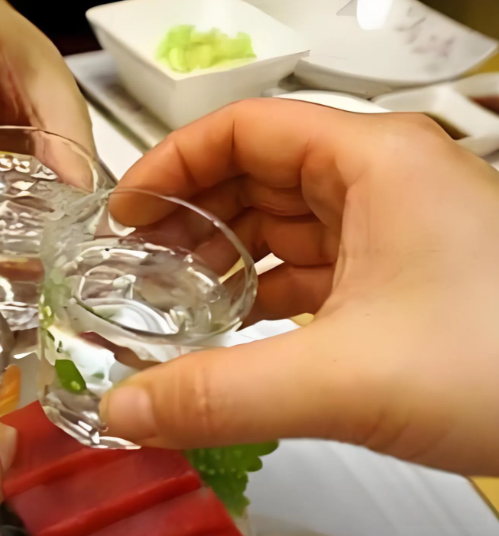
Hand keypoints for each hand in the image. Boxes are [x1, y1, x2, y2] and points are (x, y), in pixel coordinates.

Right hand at [100, 99, 498, 476]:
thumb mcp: (344, 376)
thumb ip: (220, 393)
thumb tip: (124, 409)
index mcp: (373, 160)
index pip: (244, 126)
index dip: (172, 162)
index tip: (124, 211)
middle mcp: (387, 178)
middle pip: (259, 169)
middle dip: (192, 211)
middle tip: (135, 259)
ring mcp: (403, 225)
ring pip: (289, 218)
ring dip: (229, 252)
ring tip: (173, 294)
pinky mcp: (411, 272)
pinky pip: (320, 262)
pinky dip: (271, 286)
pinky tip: (238, 322)